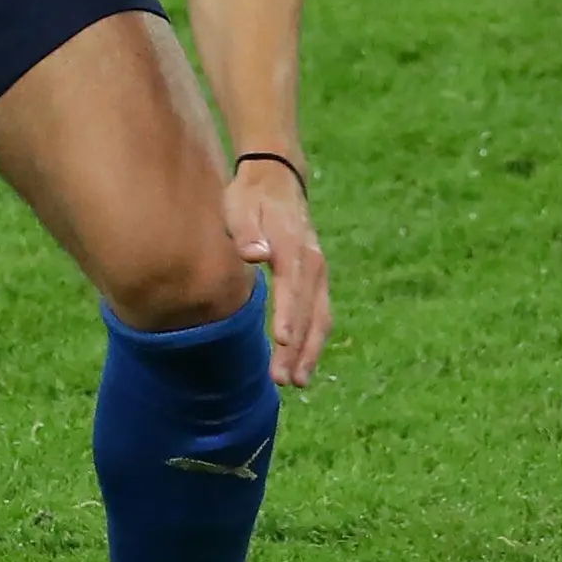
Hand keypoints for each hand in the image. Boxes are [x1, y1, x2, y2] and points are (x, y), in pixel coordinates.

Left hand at [222, 158, 331, 387]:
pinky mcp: (317, 279)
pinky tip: (302, 363)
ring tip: (296, 382)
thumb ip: (247, 231)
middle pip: (310, 310)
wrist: (276, 179)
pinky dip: (313, 340)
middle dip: (299, 347)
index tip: (283, 341)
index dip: (289, 314)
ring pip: (320, 317)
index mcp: (293, 246)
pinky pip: (320, 314)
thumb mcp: (241, 206)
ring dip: (309, 351)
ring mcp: (319, 272)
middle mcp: (313, 262)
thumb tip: (255, 253)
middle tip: (284, 379)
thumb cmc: (251, 197)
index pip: (292, 285)